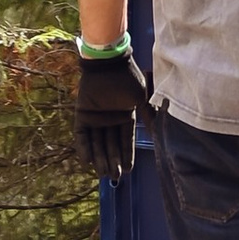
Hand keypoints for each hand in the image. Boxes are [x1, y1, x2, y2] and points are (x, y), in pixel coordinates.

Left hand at [74, 46, 152, 182]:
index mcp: (125, 115)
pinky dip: (84, 147)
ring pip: (97, 142)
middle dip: (113, 161)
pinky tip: (87, 161)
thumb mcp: (140, 98)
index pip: (125, 140)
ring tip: (103, 173)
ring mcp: (96, 117)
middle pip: (110, 144)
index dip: (127, 155)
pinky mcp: (82, 114)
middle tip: (115, 176)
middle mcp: (110, 119)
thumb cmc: (128, 78)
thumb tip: (157, 130)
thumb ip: (147, 114)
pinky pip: (81, 134)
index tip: (129, 170)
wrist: (109, 63)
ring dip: (100, 158)